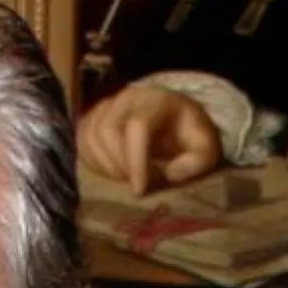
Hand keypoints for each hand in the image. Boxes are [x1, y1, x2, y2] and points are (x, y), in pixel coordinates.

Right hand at [78, 83, 223, 195]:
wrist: (173, 118)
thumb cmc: (187, 136)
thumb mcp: (205, 148)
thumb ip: (196, 162)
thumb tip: (169, 173)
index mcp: (156, 100)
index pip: (137, 126)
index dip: (135, 161)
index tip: (140, 189)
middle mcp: (126, 97)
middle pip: (107, 130)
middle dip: (119, 164)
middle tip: (134, 182)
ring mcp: (105, 106)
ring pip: (90, 136)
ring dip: (105, 165)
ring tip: (125, 177)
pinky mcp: (91, 119)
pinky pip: (81, 142)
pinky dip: (93, 162)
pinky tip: (111, 171)